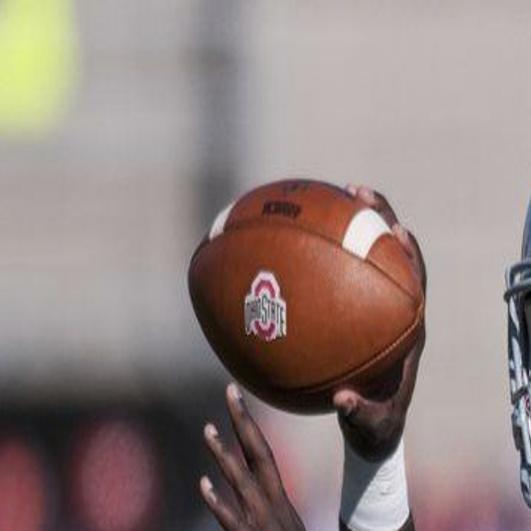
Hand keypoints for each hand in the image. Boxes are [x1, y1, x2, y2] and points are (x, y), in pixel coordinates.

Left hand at [200, 383, 305, 530]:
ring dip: (224, 454)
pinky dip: (218, 502)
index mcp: (279, 498)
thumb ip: (270, 505)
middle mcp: (271, 503)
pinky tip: (204, 485)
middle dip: (243, 423)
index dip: (249, 424)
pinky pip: (232, 521)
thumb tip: (255, 484)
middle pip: (257, 455)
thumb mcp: (285, 526)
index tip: (236, 397)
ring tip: (207, 429)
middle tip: (230, 393)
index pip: (262, 452)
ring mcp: (259, 522)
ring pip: (241, 481)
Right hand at [333, 185, 426, 461]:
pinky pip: (332, 275)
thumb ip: (358, 414)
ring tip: (327, 197)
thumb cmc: (375, 421)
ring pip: (363, 255)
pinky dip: (316, 256)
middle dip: (377, 216)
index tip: (396, 227)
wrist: (374, 424)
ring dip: (348, 225)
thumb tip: (341, 399)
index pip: (415, 279)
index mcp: (407, 329)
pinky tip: (290, 245)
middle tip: (354, 190)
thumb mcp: (369, 423)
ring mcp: (370, 307)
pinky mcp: (350, 312)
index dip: (409, 253)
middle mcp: (392, 310)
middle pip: (391, 252)